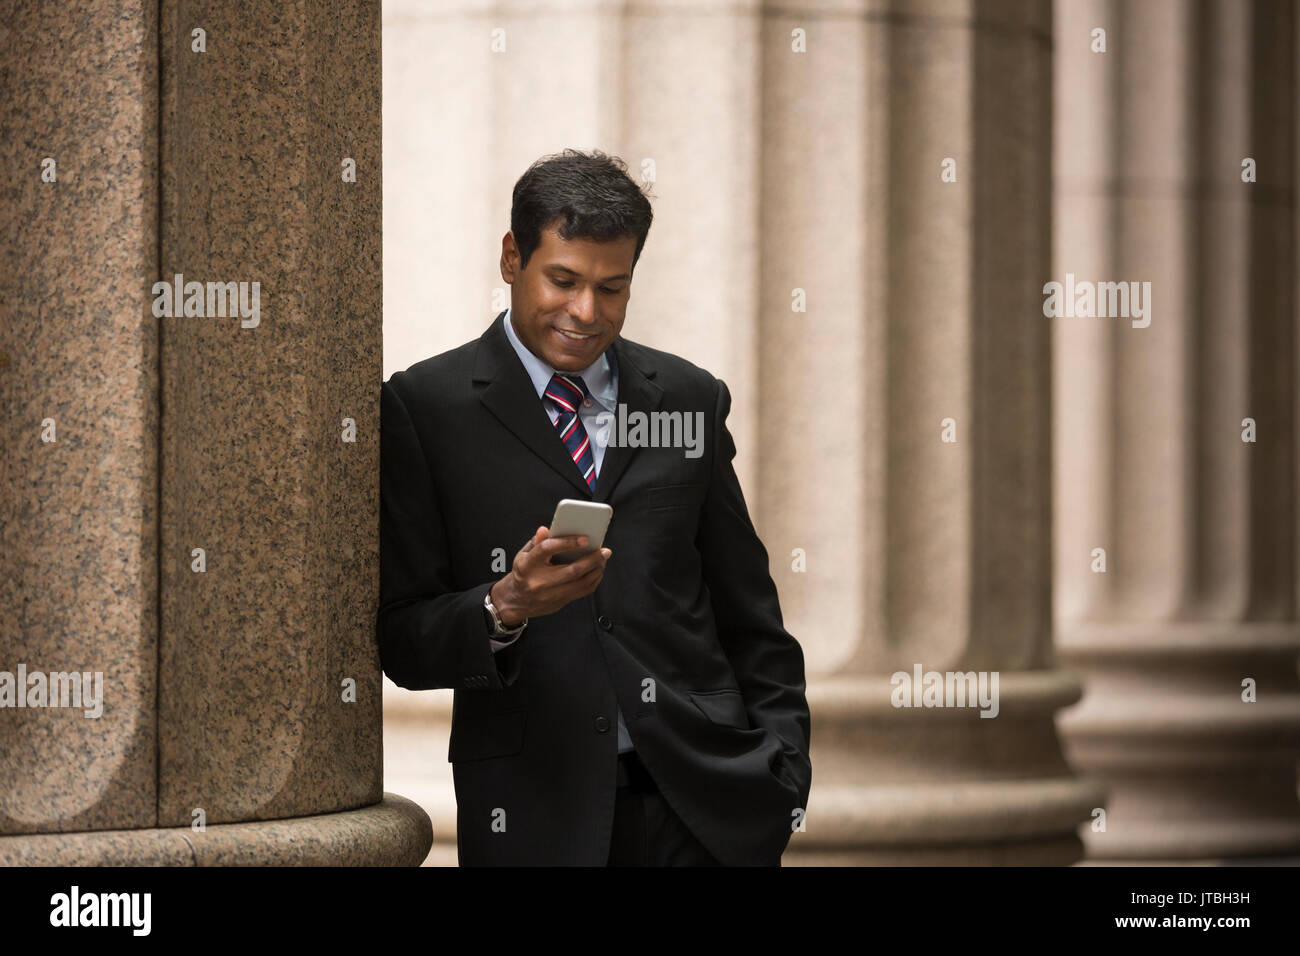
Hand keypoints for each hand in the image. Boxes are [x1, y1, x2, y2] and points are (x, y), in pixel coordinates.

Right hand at [489, 526, 611, 625]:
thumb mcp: (523, 554)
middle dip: (591, 559)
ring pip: (580, 583)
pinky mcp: (559, 603)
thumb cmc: (523, 573)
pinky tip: (597, 570)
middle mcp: (539, 581)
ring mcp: (550, 595)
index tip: (584, 539)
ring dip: (596, 570)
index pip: (547, 549)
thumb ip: (536, 541)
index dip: (566, 543)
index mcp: (527, 565)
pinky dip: (593, 580)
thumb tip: (546, 529)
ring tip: (603, 558)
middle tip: (603, 550)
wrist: (516, 601)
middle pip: (571, 571)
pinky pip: (582, 592)